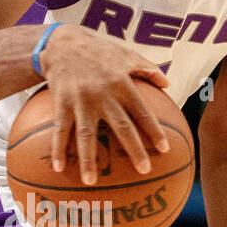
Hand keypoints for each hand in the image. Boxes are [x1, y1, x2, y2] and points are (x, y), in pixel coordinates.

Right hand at [38, 25, 171, 183]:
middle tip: (144, 170)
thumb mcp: (126, 55)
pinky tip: (58, 168)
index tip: (165, 149)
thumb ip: (148, 69)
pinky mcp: (62, 104)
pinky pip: (60, 130)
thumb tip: (168, 82)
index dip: (154, 131)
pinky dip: (57, 149)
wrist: (62, 44)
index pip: (142, 112)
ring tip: (91, 182)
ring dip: (89, 159)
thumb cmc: (98, 51)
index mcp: (122, 84)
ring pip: (86, 135)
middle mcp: (103, 94)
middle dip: (133, 149)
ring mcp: (81, 101)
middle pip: (121, 127)